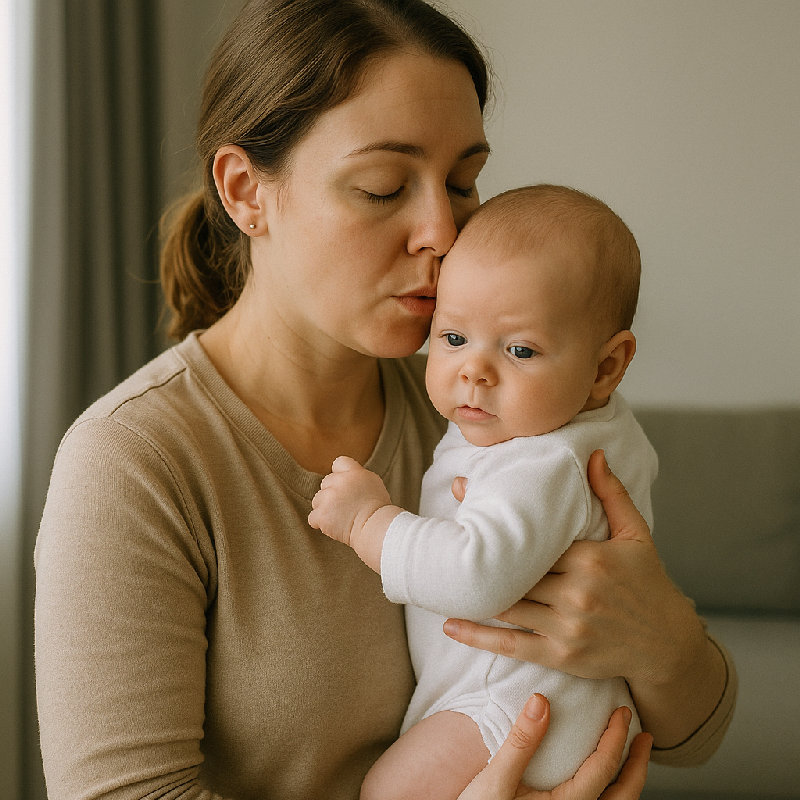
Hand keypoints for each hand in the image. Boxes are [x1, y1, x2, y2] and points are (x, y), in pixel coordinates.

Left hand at [308, 456, 390, 546]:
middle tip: (345, 507)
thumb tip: (347, 477)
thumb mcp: (373, 484)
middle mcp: (340, 481)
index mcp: (354, 472)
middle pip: (326, 482)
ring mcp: (329, 498)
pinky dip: (321, 524)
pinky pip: (313, 518)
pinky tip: (334, 527)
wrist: (376, 528)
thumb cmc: (378, 510)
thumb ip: (357, 476)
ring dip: (325, 509)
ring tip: (341, 518)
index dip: (340, 474)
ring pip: (317, 500)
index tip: (345, 487)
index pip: (339, 462)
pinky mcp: (322, 514)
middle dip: (332, 494)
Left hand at [444, 451, 721, 745]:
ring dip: (472, 589)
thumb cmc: (649, 583)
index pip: (533, 533)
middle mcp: (576, 592)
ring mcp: (567, 626)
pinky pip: (513, 644)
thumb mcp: (637, 535)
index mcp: (590, 558)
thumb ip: (612, 494)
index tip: (462, 491)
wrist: (667, 645)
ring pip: (508, 603)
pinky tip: (450, 625)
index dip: (496, 515)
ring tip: (440, 572)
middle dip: (478, 549)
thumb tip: (594, 454)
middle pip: (514, 568)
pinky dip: (478, 636)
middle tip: (441, 531)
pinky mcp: (561, 654)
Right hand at [458, 695, 651, 799]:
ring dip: (629, 782)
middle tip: (645, 737)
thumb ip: (520, 742)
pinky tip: (603, 783)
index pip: (603, 769)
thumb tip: (542, 700)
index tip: (624, 713)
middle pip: (623, 796)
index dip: (616, 739)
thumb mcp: (494, 781)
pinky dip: (611, 795)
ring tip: (633, 758)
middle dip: (637, 764)